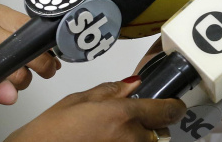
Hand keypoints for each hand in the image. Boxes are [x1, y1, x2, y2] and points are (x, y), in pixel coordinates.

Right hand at [5, 79, 185, 141]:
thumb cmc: (48, 132)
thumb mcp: (78, 101)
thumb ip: (110, 92)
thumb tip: (133, 86)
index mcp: (122, 116)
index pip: (166, 111)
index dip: (173, 107)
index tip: (174, 106)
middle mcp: (129, 139)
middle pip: (158, 133)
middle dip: (150, 127)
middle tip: (130, 123)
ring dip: (137, 140)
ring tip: (112, 135)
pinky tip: (105, 141)